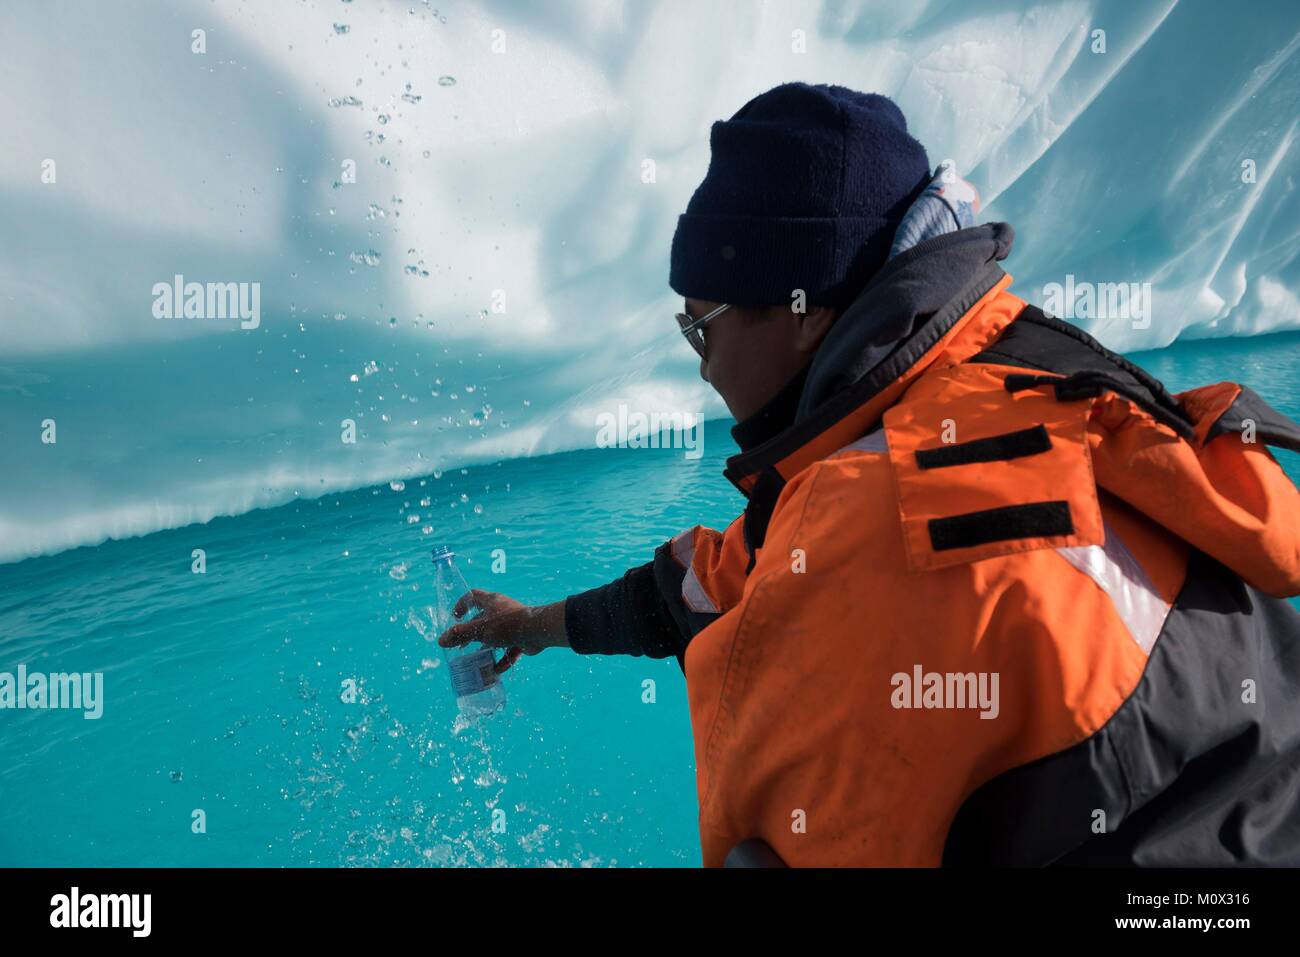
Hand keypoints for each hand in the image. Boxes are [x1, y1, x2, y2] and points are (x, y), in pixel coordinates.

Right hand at [437, 590, 567, 673]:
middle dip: (472, 634)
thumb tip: (441, 641)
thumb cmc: (506, 625)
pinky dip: (503, 659)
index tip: (455, 618)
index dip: (461, 605)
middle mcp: (501, 610)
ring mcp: (512, 623)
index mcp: (491, 601)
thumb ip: (460, 635)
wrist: (537, 631)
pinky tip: (496, 671)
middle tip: (462, 646)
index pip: (472, 596)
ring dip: (487, 649)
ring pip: (496, 636)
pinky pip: (509, 648)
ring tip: (477, 661)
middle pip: (482, 619)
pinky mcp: (521, 636)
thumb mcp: (480, 629)